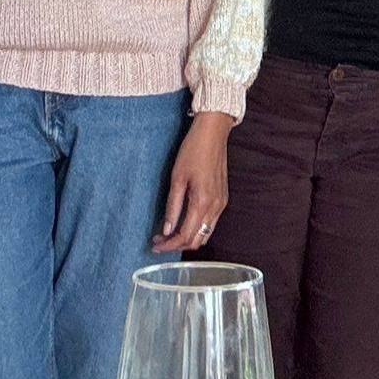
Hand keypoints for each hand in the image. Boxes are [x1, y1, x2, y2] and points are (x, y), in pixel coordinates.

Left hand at [153, 111, 231, 252]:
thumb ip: (173, 206)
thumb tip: (167, 229)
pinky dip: (197, 228)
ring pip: (206, 234)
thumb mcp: (177, 178)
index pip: (184, 236)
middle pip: (197, 240)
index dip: (169, 245)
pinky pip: (211, 223)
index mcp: (202, 202)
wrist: (213, 133)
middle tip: (160, 240)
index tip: (156, 245)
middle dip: (177, 245)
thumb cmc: (193, 151)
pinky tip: (184, 221)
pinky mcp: (223, 199)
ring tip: (169, 233)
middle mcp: (215, 207)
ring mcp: (221, 204)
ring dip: (188, 238)